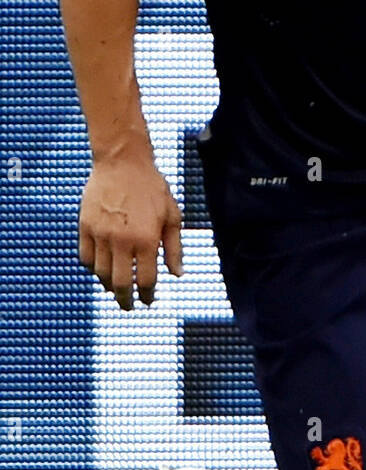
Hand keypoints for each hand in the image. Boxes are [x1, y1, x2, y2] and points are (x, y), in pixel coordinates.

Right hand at [78, 159, 183, 309]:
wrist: (122, 162)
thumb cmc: (152, 188)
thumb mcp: (172, 215)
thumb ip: (174, 247)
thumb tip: (177, 275)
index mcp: (147, 239)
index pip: (146, 280)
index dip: (148, 295)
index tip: (148, 301)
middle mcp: (122, 241)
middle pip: (120, 283)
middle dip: (126, 300)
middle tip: (128, 306)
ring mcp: (100, 234)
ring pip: (101, 273)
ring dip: (109, 285)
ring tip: (116, 289)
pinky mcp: (85, 227)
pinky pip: (85, 258)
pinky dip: (93, 268)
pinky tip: (101, 269)